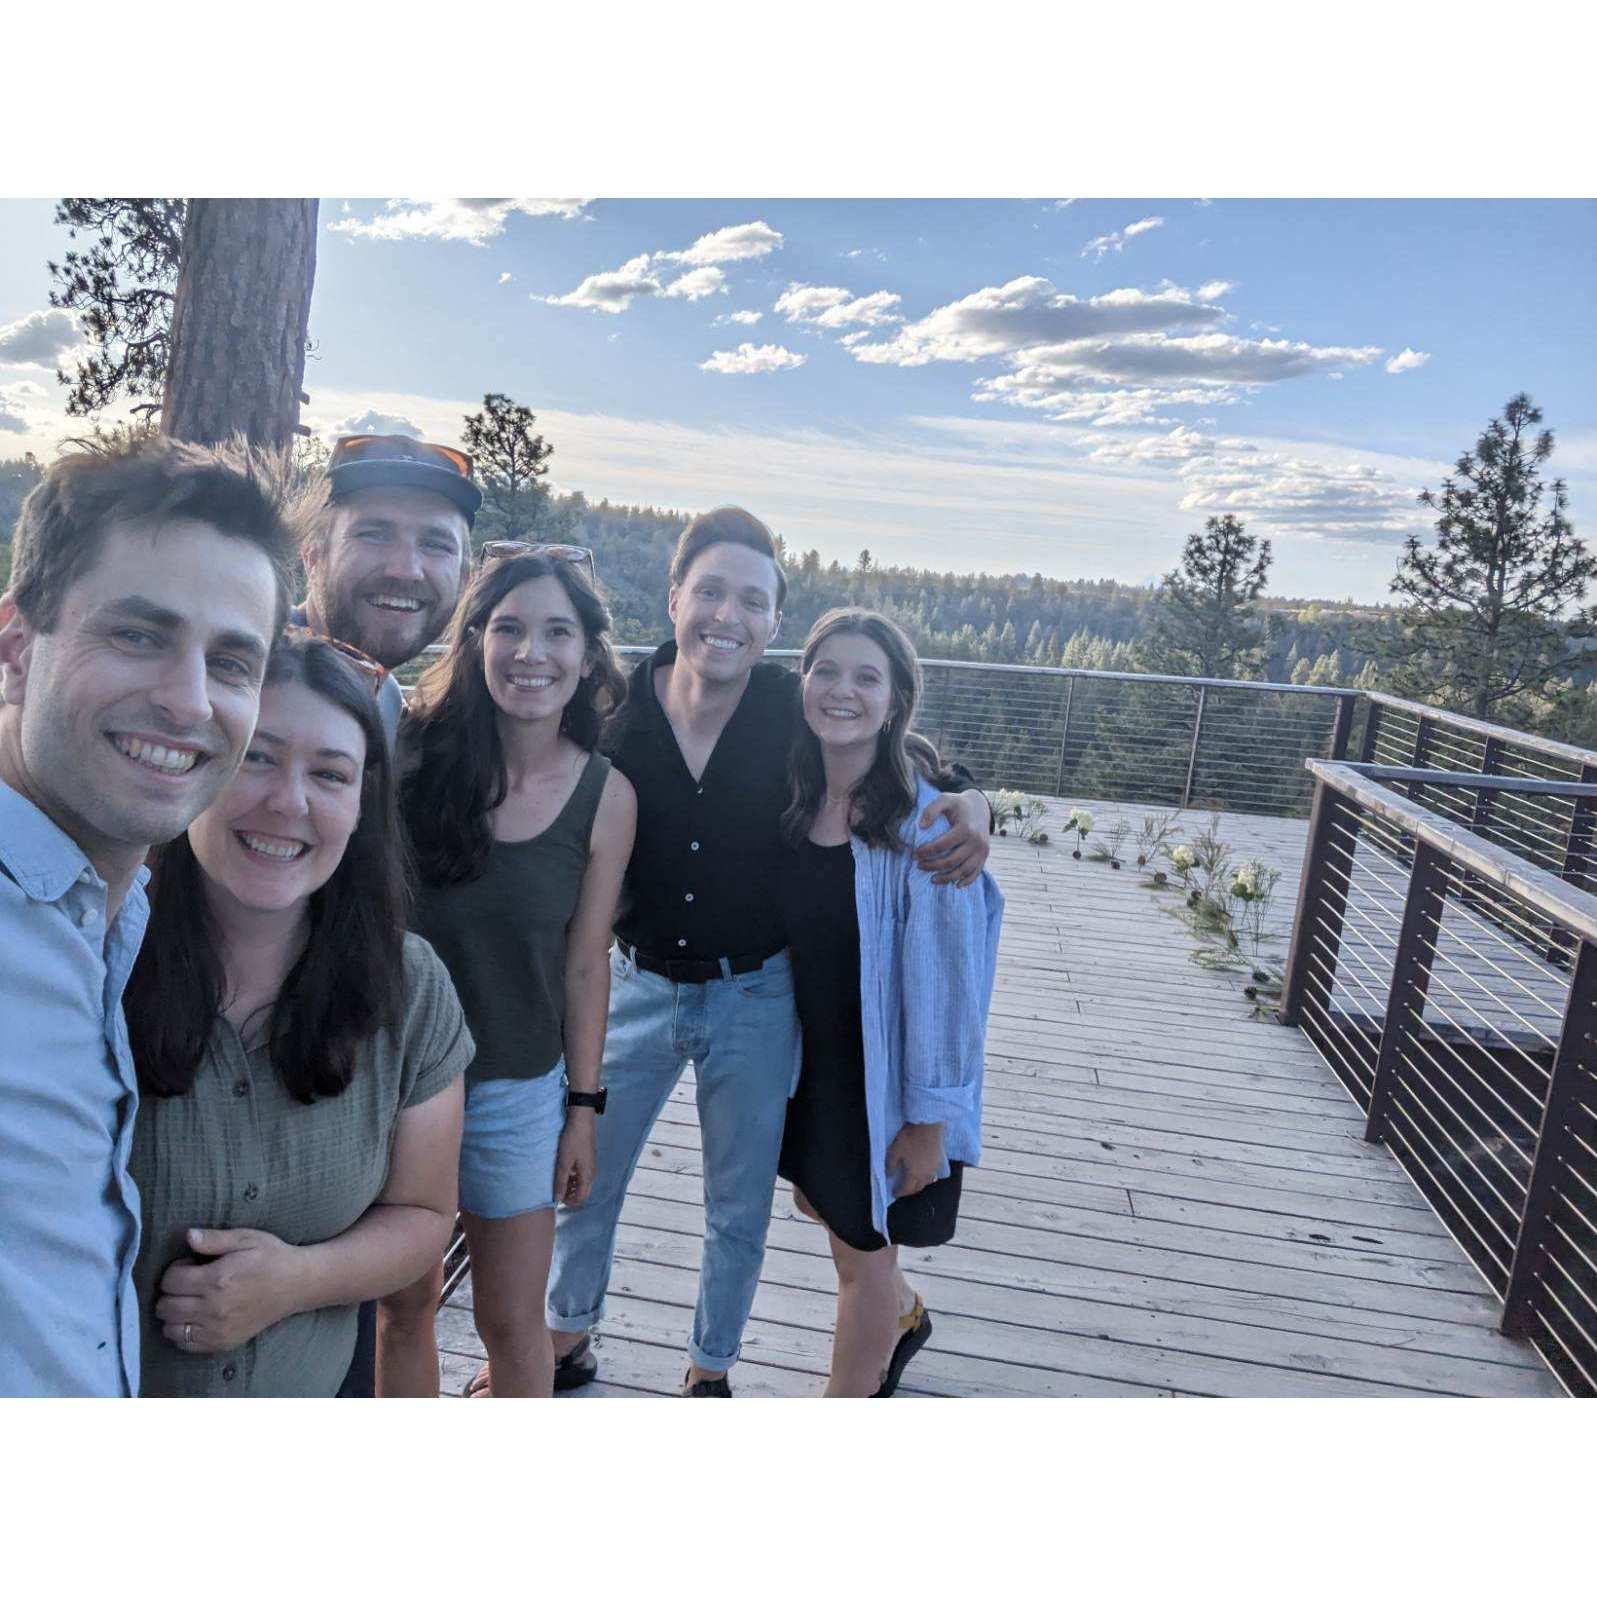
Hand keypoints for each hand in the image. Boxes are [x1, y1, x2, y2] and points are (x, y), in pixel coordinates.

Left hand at [154, 1227, 305, 1354]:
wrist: (297, 1284)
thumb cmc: (271, 1257)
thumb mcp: (246, 1239)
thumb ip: (214, 1239)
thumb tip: (188, 1236)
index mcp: (217, 1279)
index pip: (170, 1281)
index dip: (175, 1270)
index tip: (190, 1265)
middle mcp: (214, 1308)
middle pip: (165, 1306)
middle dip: (170, 1292)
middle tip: (189, 1283)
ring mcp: (218, 1329)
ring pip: (170, 1328)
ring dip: (174, 1313)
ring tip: (191, 1301)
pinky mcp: (223, 1342)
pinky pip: (185, 1344)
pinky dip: (183, 1332)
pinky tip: (197, 1318)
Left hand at [554, 1112, 598, 1206]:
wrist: (581, 1121)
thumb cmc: (572, 1141)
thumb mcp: (563, 1163)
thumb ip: (560, 1182)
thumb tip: (557, 1199)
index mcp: (587, 1176)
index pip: (581, 1198)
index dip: (569, 1202)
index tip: (557, 1198)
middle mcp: (592, 1173)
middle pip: (583, 1192)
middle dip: (570, 1195)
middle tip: (556, 1189)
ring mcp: (591, 1166)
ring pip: (582, 1183)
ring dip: (571, 1185)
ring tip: (558, 1180)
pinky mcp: (588, 1159)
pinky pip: (582, 1174)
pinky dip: (573, 1177)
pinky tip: (564, 1170)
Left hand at [887, 1122, 944, 1198]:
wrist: (928, 1125)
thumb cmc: (909, 1138)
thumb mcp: (894, 1151)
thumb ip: (890, 1165)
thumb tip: (888, 1175)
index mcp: (914, 1174)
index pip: (907, 1189)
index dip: (899, 1192)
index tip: (894, 1193)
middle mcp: (926, 1175)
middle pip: (918, 1188)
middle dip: (910, 1190)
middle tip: (903, 1189)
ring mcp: (935, 1167)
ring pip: (927, 1181)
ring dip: (920, 1184)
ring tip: (913, 1180)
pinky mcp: (940, 1159)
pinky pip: (933, 1173)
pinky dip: (927, 1176)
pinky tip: (924, 1170)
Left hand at [915, 790, 990, 885]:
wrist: (980, 807)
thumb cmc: (958, 804)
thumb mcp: (944, 799)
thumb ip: (931, 810)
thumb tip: (921, 827)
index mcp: (965, 828)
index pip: (941, 846)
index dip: (926, 852)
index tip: (915, 854)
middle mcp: (976, 841)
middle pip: (951, 861)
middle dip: (932, 866)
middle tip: (919, 865)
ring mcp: (982, 851)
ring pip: (962, 871)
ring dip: (946, 878)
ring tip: (932, 879)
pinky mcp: (984, 856)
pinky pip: (975, 873)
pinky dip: (966, 881)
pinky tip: (955, 885)